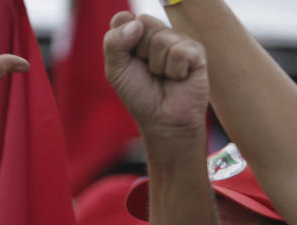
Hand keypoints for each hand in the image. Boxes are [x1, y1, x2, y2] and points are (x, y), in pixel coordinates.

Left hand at [104, 13, 208, 139]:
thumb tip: (137, 23)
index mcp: (136, 34)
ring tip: (163, 76)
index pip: (123, 18)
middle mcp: (158, 33)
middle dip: (139, 53)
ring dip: (157, 65)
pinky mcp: (196, 51)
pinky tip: (178, 78)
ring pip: (161, 38)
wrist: (162, 120)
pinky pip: (179, 51)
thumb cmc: (139, 95)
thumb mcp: (116, 71)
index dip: (121, 40)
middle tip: (147, 71)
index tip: (127, 60)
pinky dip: (174, 71)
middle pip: (143, 23)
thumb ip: (114, 43)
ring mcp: (178, 40)